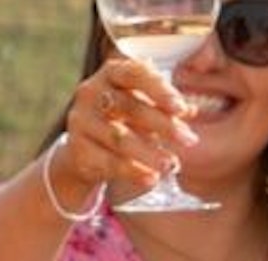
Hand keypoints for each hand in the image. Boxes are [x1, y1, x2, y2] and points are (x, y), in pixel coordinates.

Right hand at [58, 57, 198, 194]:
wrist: (84, 149)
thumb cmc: (123, 118)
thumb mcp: (144, 106)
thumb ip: (165, 106)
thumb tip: (191, 111)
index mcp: (111, 73)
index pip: (135, 74)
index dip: (159, 90)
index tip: (182, 109)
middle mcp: (90, 92)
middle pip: (129, 107)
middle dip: (163, 125)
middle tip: (189, 141)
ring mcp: (80, 121)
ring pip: (118, 137)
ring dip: (149, 152)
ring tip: (172, 165)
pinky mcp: (76, 149)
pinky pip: (107, 162)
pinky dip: (132, 172)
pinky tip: (151, 179)